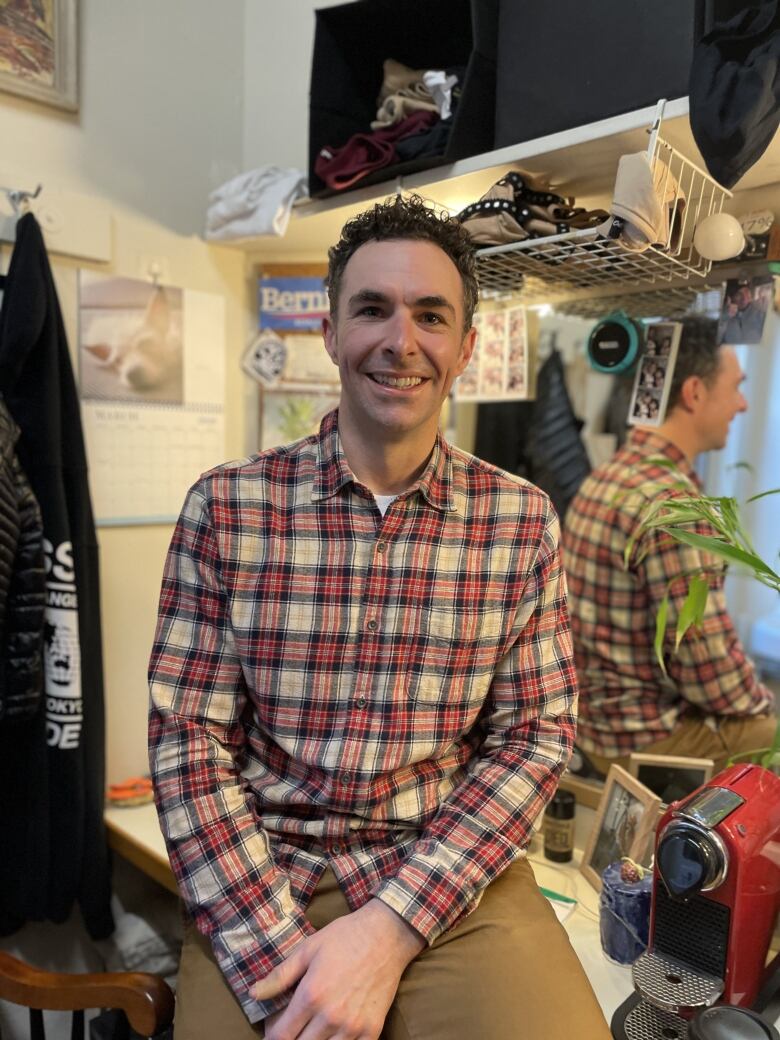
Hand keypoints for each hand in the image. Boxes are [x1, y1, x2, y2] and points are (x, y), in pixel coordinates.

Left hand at [255, 898, 424, 1039]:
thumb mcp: (308, 949)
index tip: (272, 1030)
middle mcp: (331, 1016)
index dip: (271, 1037)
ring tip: (310, 1031)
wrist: (387, 935)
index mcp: (312, 995)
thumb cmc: (345, 937)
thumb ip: (280, 975)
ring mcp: (353, 1027)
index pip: (281, 1036)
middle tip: (291, 1029)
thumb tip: (253, 994)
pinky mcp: (372, 1030)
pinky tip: (332, 1035)